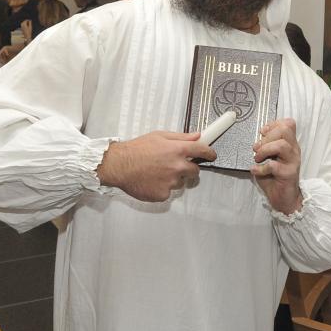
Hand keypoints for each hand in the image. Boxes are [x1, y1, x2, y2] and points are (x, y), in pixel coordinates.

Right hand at [97, 131, 215, 201]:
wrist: (119, 165)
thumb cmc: (135, 150)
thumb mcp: (159, 136)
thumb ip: (180, 137)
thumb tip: (197, 136)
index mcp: (177, 150)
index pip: (202, 151)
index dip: (209, 153)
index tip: (211, 155)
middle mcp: (177, 167)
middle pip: (195, 171)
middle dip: (189, 168)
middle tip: (175, 165)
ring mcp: (171, 182)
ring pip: (180, 182)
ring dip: (173, 178)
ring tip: (157, 172)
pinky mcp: (163, 194)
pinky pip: (169, 192)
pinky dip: (162, 187)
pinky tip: (152, 180)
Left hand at [252, 119, 302, 214]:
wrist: (284, 198)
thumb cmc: (274, 178)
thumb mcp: (269, 158)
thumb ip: (266, 147)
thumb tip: (257, 141)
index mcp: (289, 144)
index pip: (288, 124)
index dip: (274, 124)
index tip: (262, 133)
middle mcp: (293, 150)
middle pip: (285, 130)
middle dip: (267, 137)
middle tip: (258, 149)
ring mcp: (292, 161)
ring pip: (281, 145)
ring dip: (265, 150)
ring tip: (258, 158)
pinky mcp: (288, 174)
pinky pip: (274, 165)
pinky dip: (261, 167)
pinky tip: (256, 170)